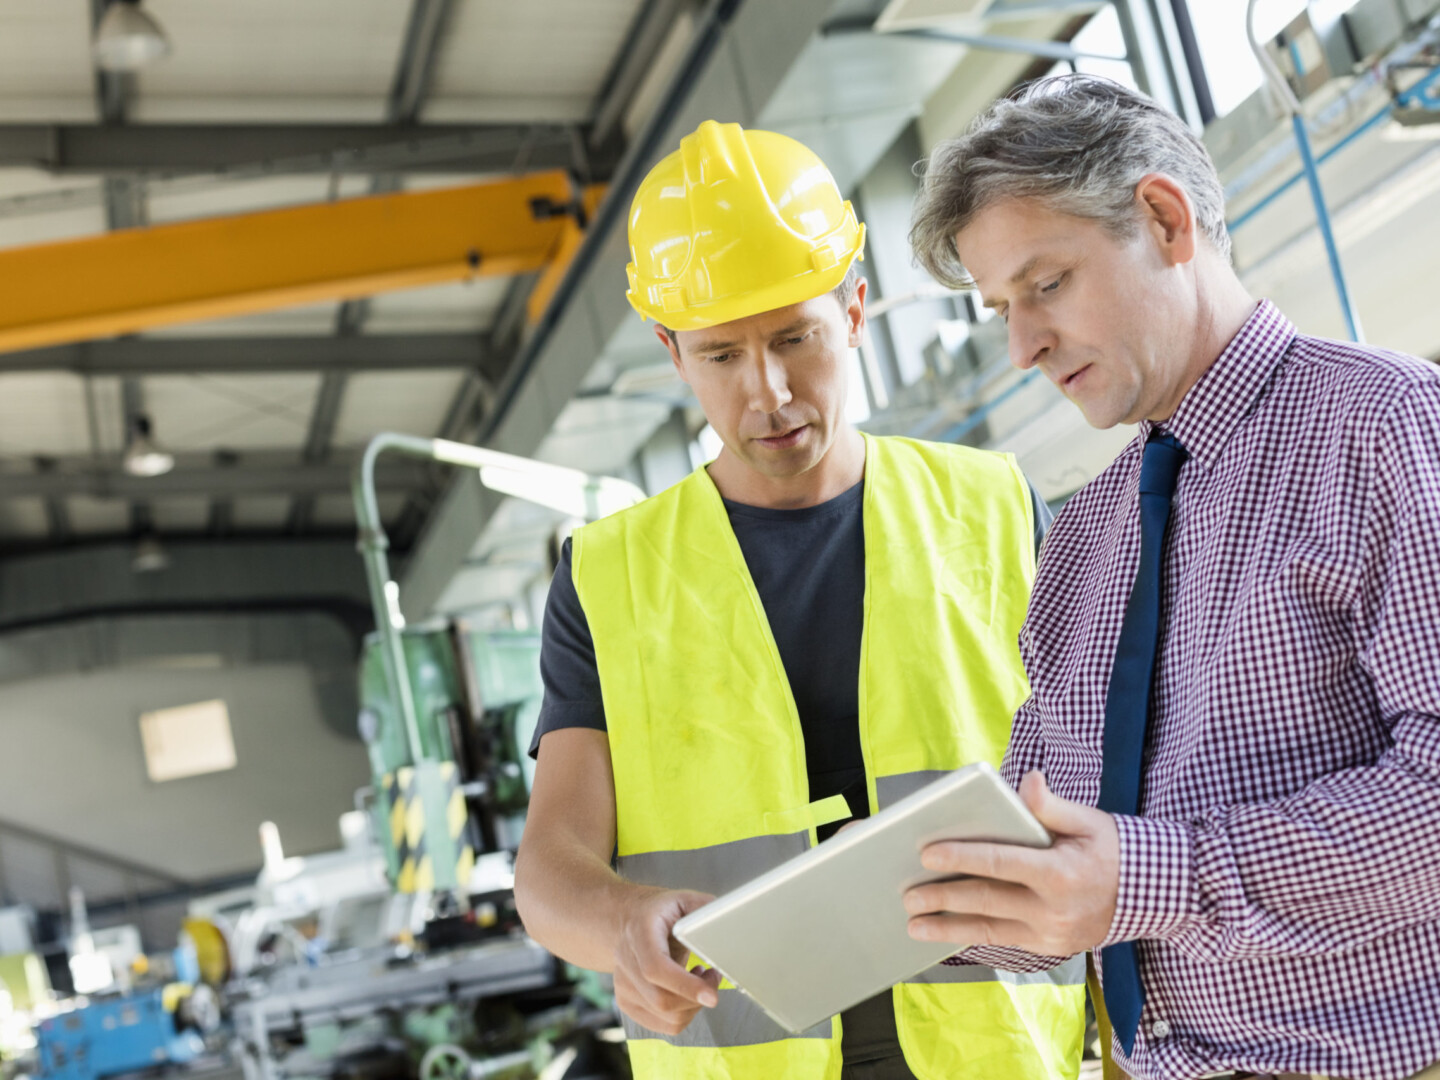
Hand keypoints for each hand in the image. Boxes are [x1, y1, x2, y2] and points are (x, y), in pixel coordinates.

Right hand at [612, 888, 722, 1034]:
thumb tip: (725, 924)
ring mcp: (622, 985)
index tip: (712, 996)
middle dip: (697, 997)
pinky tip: (685, 991)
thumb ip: (704, 910)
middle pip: (661, 999)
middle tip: (713, 976)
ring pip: (666, 1016)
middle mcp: (625, 960)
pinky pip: (663, 1025)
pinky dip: (684, 1014)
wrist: (628, 920)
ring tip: (699, 978)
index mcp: (639, 933)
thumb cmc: (660, 912)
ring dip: (693, 1005)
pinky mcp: (627, 1003)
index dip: (685, 986)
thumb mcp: (683, 900)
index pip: (656, 968)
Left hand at [903, 771, 1119, 955]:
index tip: (928, 854)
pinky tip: (945, 932)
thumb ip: (1050, 805)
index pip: (1002, 863)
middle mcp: (1054, 909)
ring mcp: (1051, 934)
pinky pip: (1002, 942)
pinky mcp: (1049, 948)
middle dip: (943, 898)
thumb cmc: (1112, 849)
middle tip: (908, 896)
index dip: (963, 857)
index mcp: (1061, 873)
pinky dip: (971, 936)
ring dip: (948, 928)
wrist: (1152, 895)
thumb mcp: (1088, 820)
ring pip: (990, 930)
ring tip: (913, 924)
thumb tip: (1027, 782)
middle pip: (987, 901)